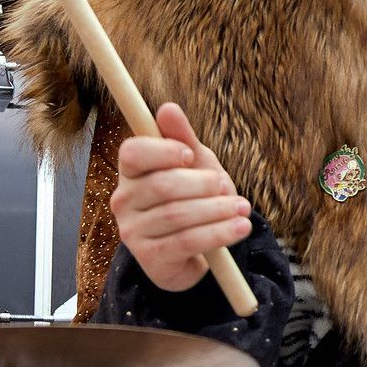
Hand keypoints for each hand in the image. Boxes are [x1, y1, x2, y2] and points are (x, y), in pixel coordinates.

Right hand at [110, 102, 251, 293]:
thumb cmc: (194, 200)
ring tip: (242, 208)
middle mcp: (124, 200)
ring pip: (177, 215)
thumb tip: (168, 107)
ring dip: (217, 210)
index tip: (191, 154)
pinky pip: (186, 242)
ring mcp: (133, 232)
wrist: (197, 252)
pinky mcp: (149, 259)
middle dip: (203, 185)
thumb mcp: (195, 167)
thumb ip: (183, 139)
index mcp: (131, 172)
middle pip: (162, 185)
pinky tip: (239, 228)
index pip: (133, 152)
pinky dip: (218, 233)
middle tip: (226, 186)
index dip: (163, 150)